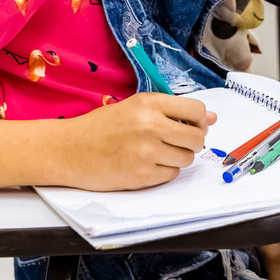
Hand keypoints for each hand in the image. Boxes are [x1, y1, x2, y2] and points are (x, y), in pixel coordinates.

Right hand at [54, 93, 216, 190]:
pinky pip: (171, 175)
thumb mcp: (135, 108)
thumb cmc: (101, 127)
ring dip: (178, 158)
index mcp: (149, 103)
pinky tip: (147, 164)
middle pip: (196, 138)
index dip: (198, 120)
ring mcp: (146, 152)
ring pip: (187, 159)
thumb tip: (211, 118)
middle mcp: (150, 126)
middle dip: (192, 141)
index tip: (190, 124)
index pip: (196, 110)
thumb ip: (173, 111)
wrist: (67, 150)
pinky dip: (164, 172)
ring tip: (157, 152)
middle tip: (176, 142)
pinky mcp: (142, 175)